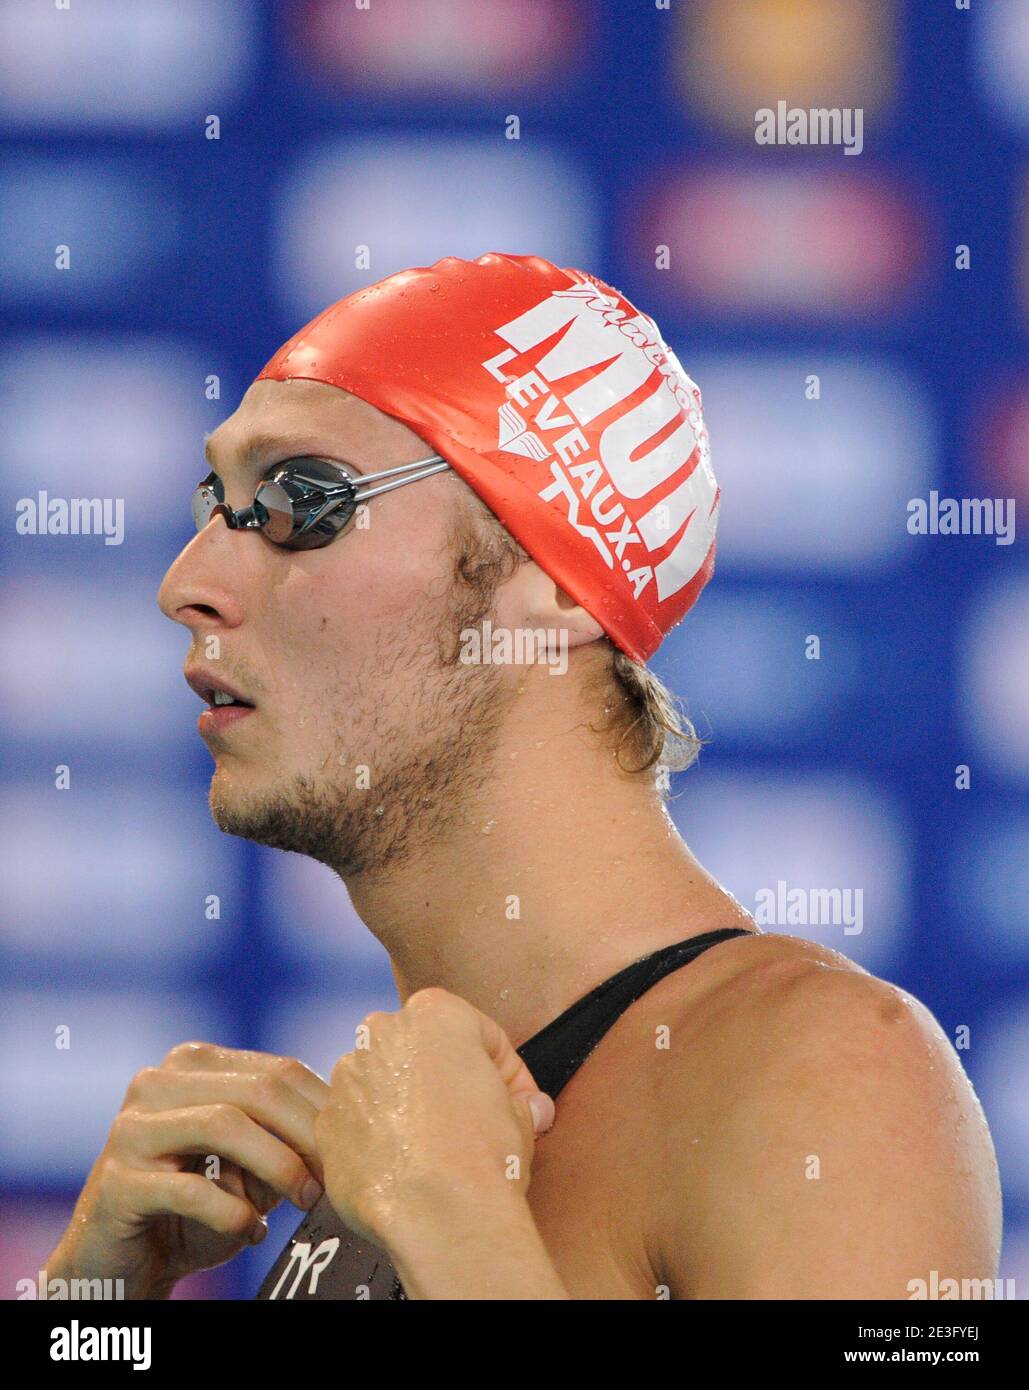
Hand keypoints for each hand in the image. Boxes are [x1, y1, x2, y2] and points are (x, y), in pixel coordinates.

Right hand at [45, 1042, 329, 1298]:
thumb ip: (282, 1139)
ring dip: (278, 1166)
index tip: (352, 1150)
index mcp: (194, 1064)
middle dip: (308, 1135)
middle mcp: (158, 1083)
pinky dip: (234, 1213)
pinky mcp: (117, 1180)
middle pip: (258, 1089)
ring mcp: (131, 1128)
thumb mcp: (247, 1167)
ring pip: (225, 1124)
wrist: (122, 1261)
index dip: (323, 1111)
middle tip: (332, 1180)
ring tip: (303, 1200)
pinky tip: (251, 1232)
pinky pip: (192, 1189)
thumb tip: (342, 1131)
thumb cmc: (193, 1208)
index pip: (279, 1071)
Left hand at [314, 988, 554, 1246]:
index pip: (479, 1033)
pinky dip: (378, 1139)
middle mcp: (382, 1035)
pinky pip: (358, 1122)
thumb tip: (531, 1109)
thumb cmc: (483, 1155)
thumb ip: (518, 1100)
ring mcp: (347, 1079)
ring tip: (435, 1150)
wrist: (439, 1215)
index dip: (506, 1071)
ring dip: (407, 1106)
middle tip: (474, 1121)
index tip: (516, 1100)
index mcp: (434, 1015)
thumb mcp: (521, 1116)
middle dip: (447, 1080)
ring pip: (385, 1083)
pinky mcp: (326, 1124)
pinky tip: (404, 1167)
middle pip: (424, 1051)